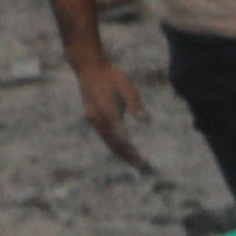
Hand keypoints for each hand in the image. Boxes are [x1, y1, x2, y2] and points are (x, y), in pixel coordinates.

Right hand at [68, 41, 142, 168]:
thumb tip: (146, 120)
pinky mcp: (92, 116)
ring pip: (107, 141)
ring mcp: (93, 119)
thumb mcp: (127, 87)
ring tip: (134, 162)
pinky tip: (122, 149)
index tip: (143, 162)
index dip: (132, 152)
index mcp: (108, 114)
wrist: (89, 67)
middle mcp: (99, 120)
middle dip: (127, 157)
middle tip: (142, 168)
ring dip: (120, 153)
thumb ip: (135, 105)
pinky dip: (113, 144)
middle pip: (114, 145)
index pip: (122, 140)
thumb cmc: (111, 76)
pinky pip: (103, 136)